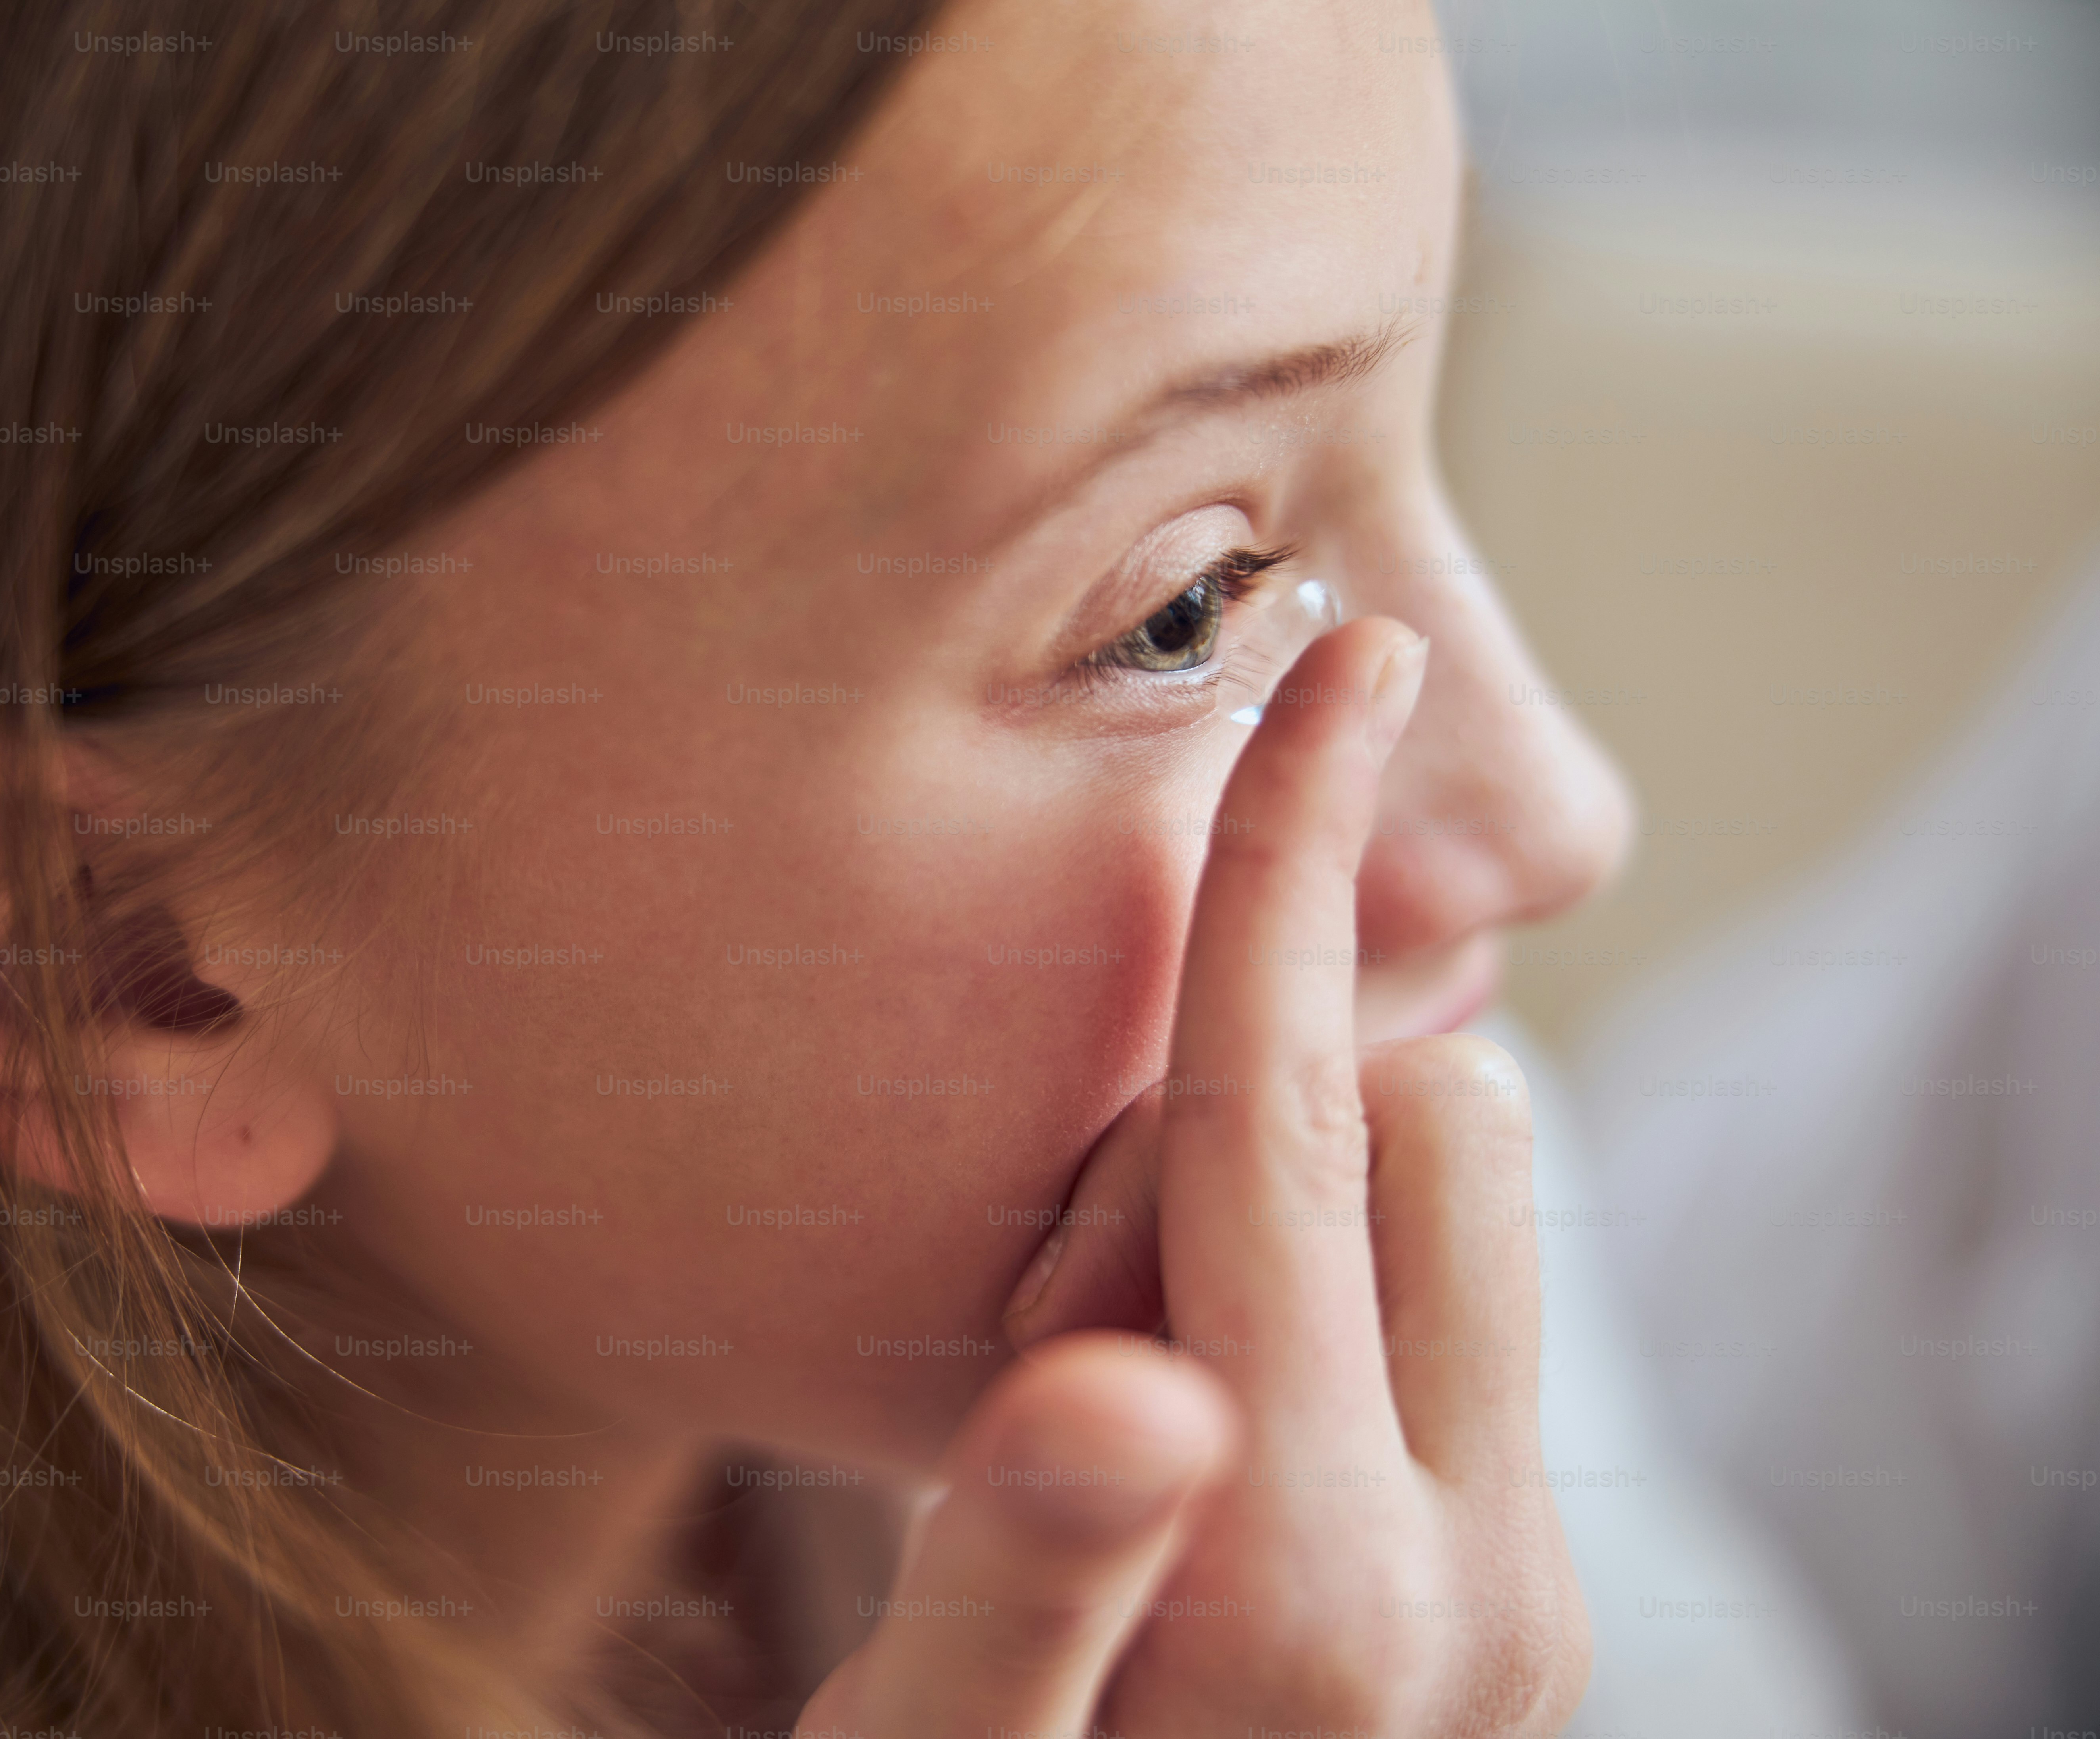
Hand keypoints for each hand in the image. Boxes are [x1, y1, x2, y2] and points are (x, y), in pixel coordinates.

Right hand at [797, 618, 1591, 1736]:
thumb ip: (1021, 1569)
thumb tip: (1131, 1380)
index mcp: (1296, 1569)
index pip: (1299, 1123)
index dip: (1295, 874)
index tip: (1349, 656)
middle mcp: (1468, 1571)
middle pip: (1429, 1118)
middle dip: (1257, 1102)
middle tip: (1066, 1285)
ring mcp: (1519, 1591)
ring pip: (1462, 1193)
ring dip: (1304, 1194)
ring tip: (1134, 1371)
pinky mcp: (1514, 1595)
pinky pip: (1463, 1302)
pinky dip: (1341, 1278)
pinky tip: (1207, 1406)